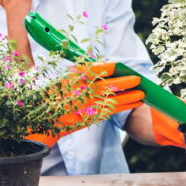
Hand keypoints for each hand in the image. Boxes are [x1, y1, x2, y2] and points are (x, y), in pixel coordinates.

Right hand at [26, 62, 143, 147]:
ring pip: (113, 100)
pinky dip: (125, 106)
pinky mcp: (91, 117)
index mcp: (72, 81)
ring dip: (130, 96)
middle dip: (124, 82)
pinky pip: (112, 111)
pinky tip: (135, 102)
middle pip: (107, 86)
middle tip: (138, 78)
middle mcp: (80, 94)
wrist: (42, 121)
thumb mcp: (64, 80)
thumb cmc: (53, 97)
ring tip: (143, 93)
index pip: (93, 71)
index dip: (107, 68)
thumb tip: (101, 65)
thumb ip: (81, 72)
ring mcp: (86, 107)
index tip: (118, 64)